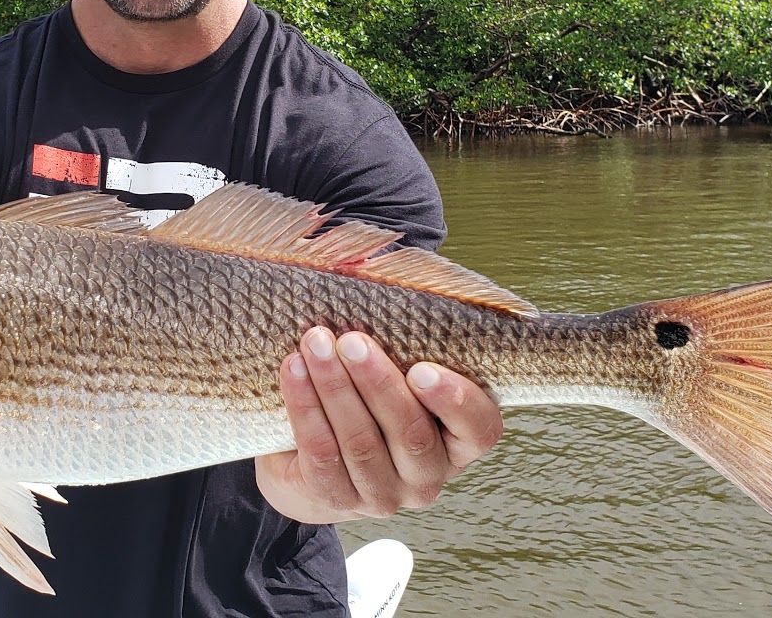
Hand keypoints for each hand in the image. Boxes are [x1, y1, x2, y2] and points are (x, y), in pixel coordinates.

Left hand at [255, 327, 503, 522]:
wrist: (314, 459)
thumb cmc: (370, 397)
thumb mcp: (400, 373)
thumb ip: (409, 341)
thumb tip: (384, 270)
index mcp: (461, 443)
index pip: (479, 428)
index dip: (454, 400)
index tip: (422, 367)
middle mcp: (430, 477)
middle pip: (410, 433)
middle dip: (377, 382)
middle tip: (350, 339)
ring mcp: (385, 495)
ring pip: (361, 444)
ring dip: (334, 389)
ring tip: (314, 344)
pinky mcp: (338, 500)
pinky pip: (321, 455)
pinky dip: (305, 409)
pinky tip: (292, 371)